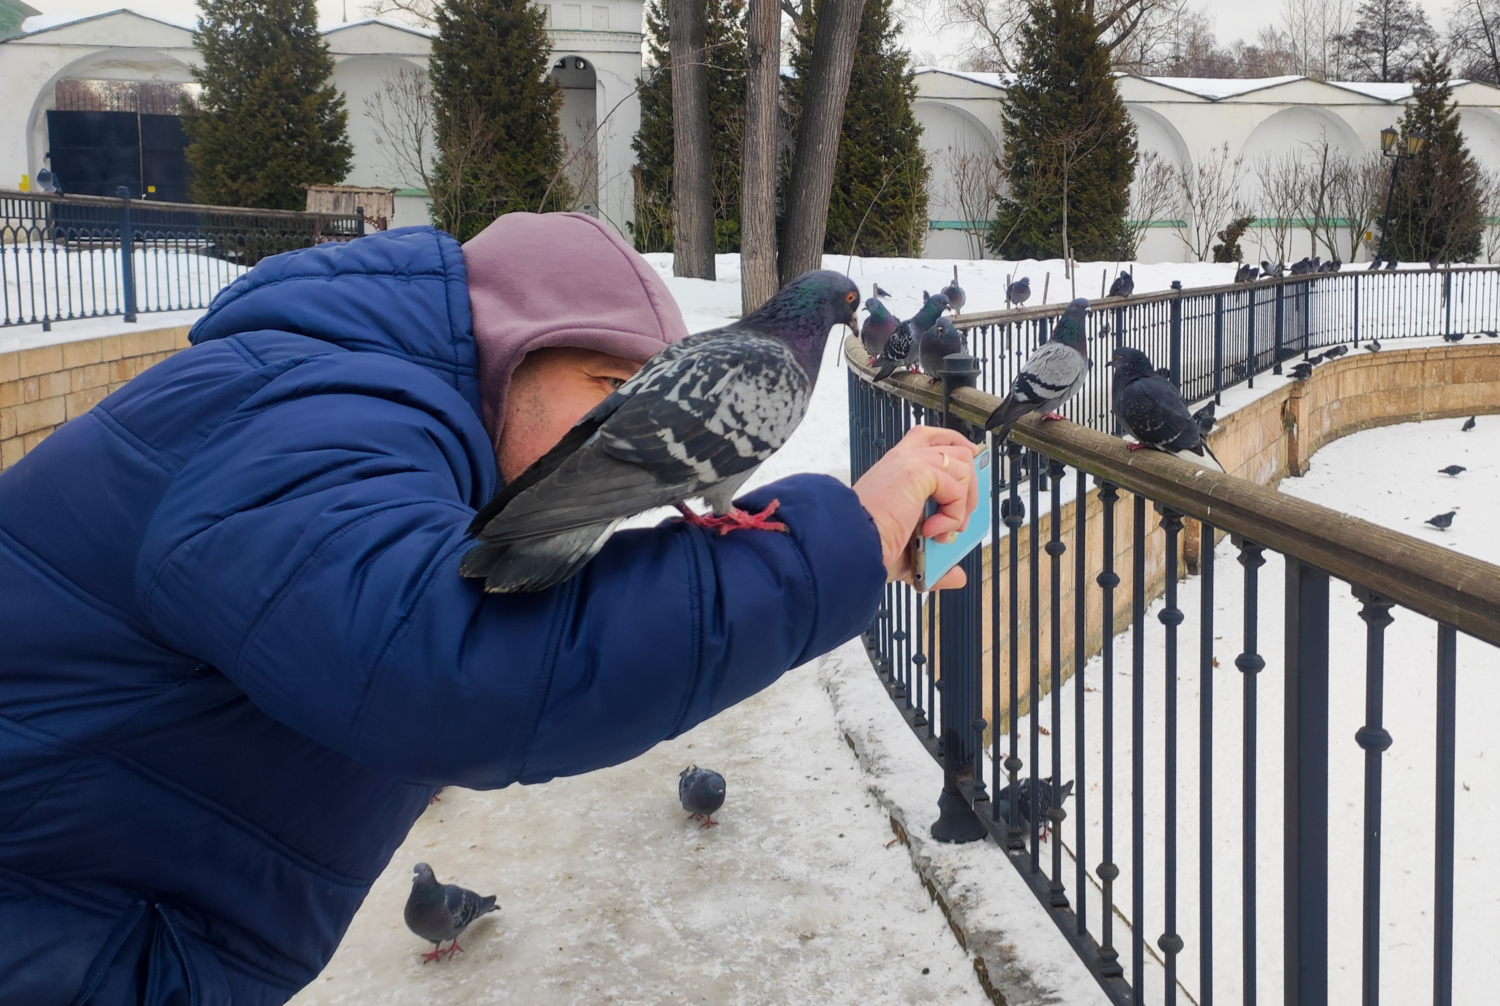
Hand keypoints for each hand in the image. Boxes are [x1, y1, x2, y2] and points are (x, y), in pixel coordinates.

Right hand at [852, 425, 982, 589]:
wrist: (853, 545)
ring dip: (962, 504)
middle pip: (957, 448)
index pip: (933, 439)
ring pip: (963, 465)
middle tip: (958, 519)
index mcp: (898, 468)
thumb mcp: (910, 549)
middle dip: (970, 485)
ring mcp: (910, 461)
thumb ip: (936, 560)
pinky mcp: (917, 471)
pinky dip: (952, 515)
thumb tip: (957, 577)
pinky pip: (956, 487)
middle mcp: (904, 458)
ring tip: (942, 531)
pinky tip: (932, 531)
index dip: (957, 448)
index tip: (969, 472)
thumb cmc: (869, 544)